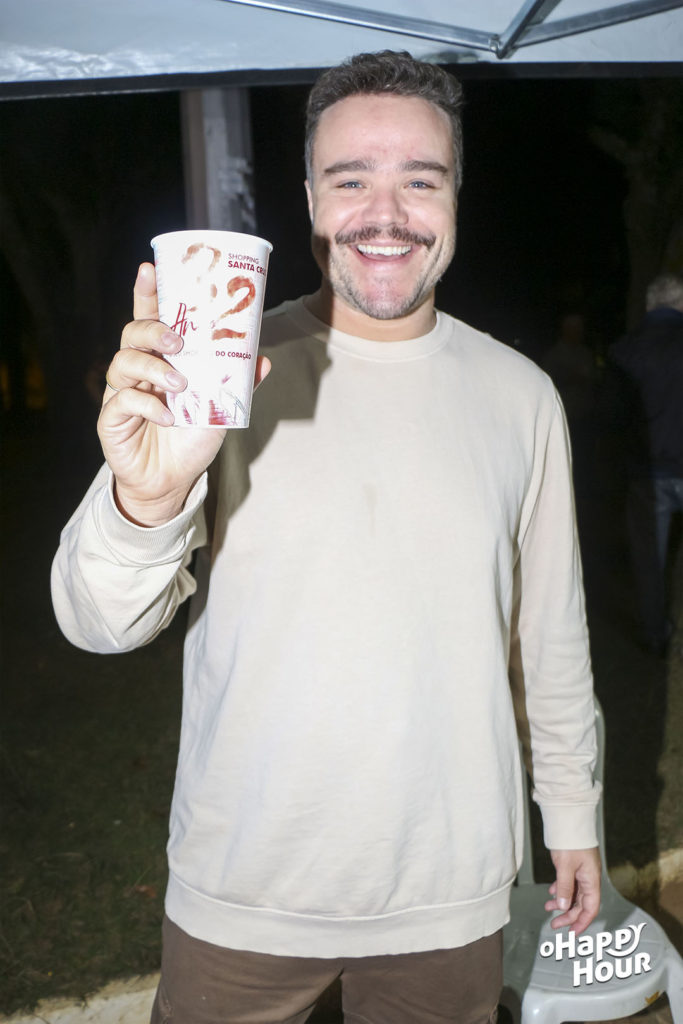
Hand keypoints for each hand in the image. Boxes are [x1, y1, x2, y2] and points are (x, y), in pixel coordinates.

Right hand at [98, 263, 269, 525]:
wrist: (173, 480)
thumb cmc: (191, 436)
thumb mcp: (220, 406)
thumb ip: (237, 382)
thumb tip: (263, 358)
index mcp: (159, 359)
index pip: (149, 318)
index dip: (145, 292)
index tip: (149, 267)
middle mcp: (136, 371)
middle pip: (131, 334)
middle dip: (153, 330)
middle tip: (178, 342)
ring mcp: (120, 394)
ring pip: (122, 363)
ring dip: (154, 369)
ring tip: (180, 384)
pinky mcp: (112, 420)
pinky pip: (122, 401)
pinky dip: (147, 404)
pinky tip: (167, 416)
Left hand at [546, 847, 600, 934]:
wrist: (568, 820)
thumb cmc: (570, 840)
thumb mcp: (565, 865)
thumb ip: (565, 887)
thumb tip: (564, 906)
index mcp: (591, 879)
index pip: (590, 908)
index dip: (582, 922)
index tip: (572, 933)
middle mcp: (588, 877)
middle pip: (581, 903)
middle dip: (568, 915)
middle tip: (555, 924)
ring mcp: (581, 871)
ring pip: (574, 894)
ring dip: (563, 903)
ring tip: (549, 908)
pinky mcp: (573, 866)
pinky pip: (569, 884)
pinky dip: (561, 890)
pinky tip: (552, 893)